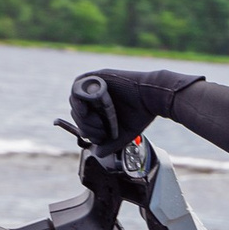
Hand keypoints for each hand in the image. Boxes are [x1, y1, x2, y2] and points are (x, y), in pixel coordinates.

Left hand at [68, 68, 201, 152]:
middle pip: (76, 110)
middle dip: (85, 124)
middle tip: (101, 128)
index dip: (86, 130)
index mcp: (100, 108)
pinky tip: (86, 109)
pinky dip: (78, 98)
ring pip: (75, 99)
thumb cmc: (141, 114)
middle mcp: (96, 96)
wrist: (153, 97)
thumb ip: (109, 144)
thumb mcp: (123, 134)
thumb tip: (97, 153)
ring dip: (82, 114)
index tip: (100, 136)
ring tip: (97, 121)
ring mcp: (96, 85)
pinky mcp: (98, 76)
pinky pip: (78, 86)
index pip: (82, 119)